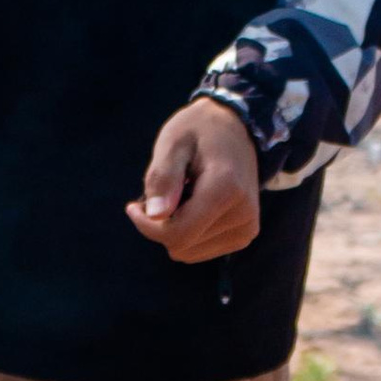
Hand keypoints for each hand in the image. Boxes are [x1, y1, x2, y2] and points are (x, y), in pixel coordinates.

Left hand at [127, 98, 260, 261]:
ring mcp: (247, 228)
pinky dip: (189, 232)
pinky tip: (193, 206)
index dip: (147, 226)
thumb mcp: (173, 142)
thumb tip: (156, 216)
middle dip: (162, 225)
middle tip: (163, 194)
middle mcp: (243, 214)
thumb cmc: (199, 130)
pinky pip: (200, 250)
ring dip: (175, 229)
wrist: (237, 128)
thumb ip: (163, 177)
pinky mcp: (244, 234)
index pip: (178, 234)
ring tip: (182, 196)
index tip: (133, 206)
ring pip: (189, 253)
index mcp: (226, 189)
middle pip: (181, 246)